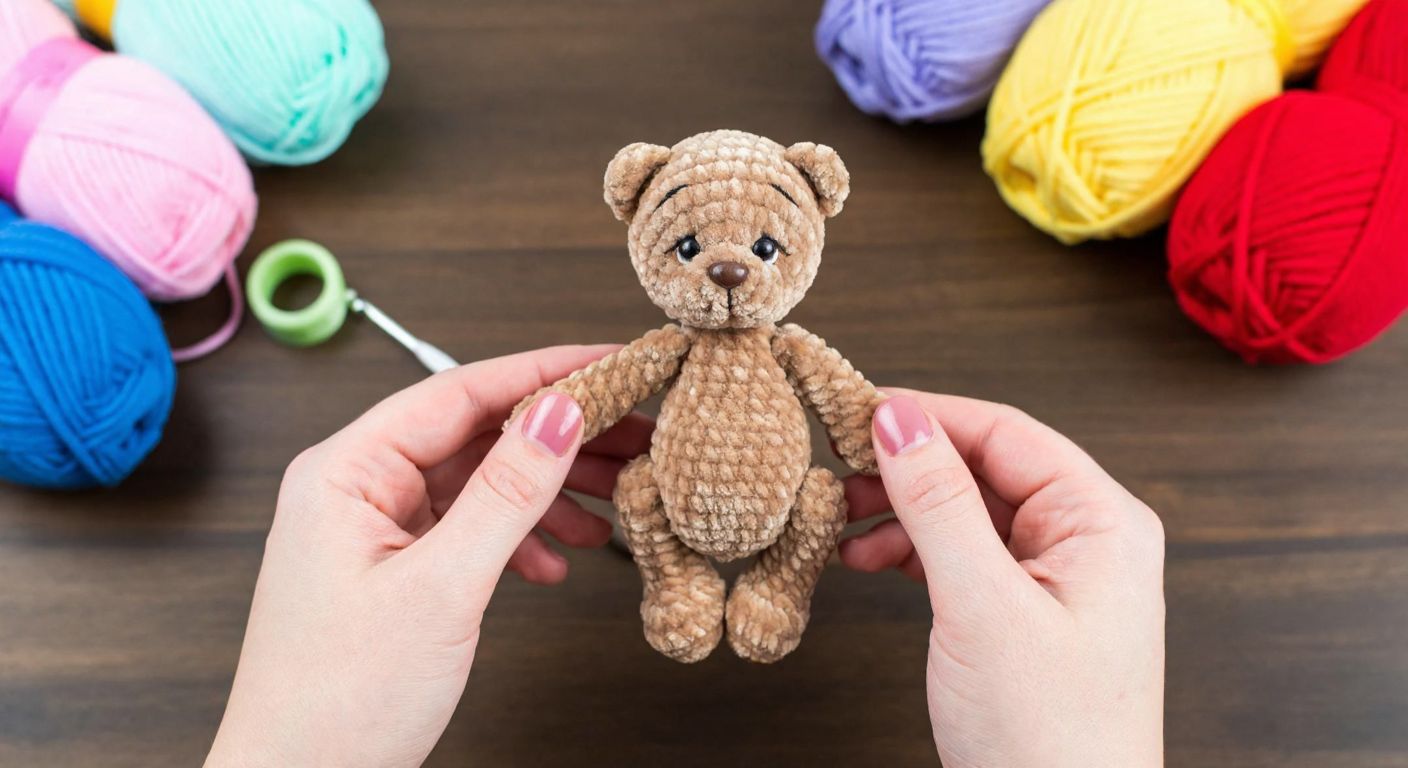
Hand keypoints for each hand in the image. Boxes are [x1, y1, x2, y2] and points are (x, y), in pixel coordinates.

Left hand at [206, 347, 651, 767]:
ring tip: (614, 503)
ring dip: (547, 492)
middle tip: (637, 433)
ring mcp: (373, 531)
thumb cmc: (337, 705)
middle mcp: (356, 489)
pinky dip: (519, 541)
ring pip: (479, 483)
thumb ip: (505, 494)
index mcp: (345, 471)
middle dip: (559, 436)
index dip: (545, 372)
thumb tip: (559, 412)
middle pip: (476, 434)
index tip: (613, 362)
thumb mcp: (441, 589)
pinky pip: (468, 530)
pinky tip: (555, 565)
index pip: (460, 391)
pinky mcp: (393, 570)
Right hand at [841, 391, 1164, 767]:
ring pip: (964, 513)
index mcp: (1101, 524)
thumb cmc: (1050, 742)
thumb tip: (898, 419)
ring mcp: (1053, 581)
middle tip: (835, 465)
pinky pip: (959, 557)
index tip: (856, 410)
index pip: (1006, 433)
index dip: (928, 415)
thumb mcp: (983, 608)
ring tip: (838, 516)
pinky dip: (908, 552)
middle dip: (906, 467)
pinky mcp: (1021, 616)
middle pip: (982, 469)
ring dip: (899, 510)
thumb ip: (939, 505)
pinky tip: (864, 556)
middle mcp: (1084, 542)